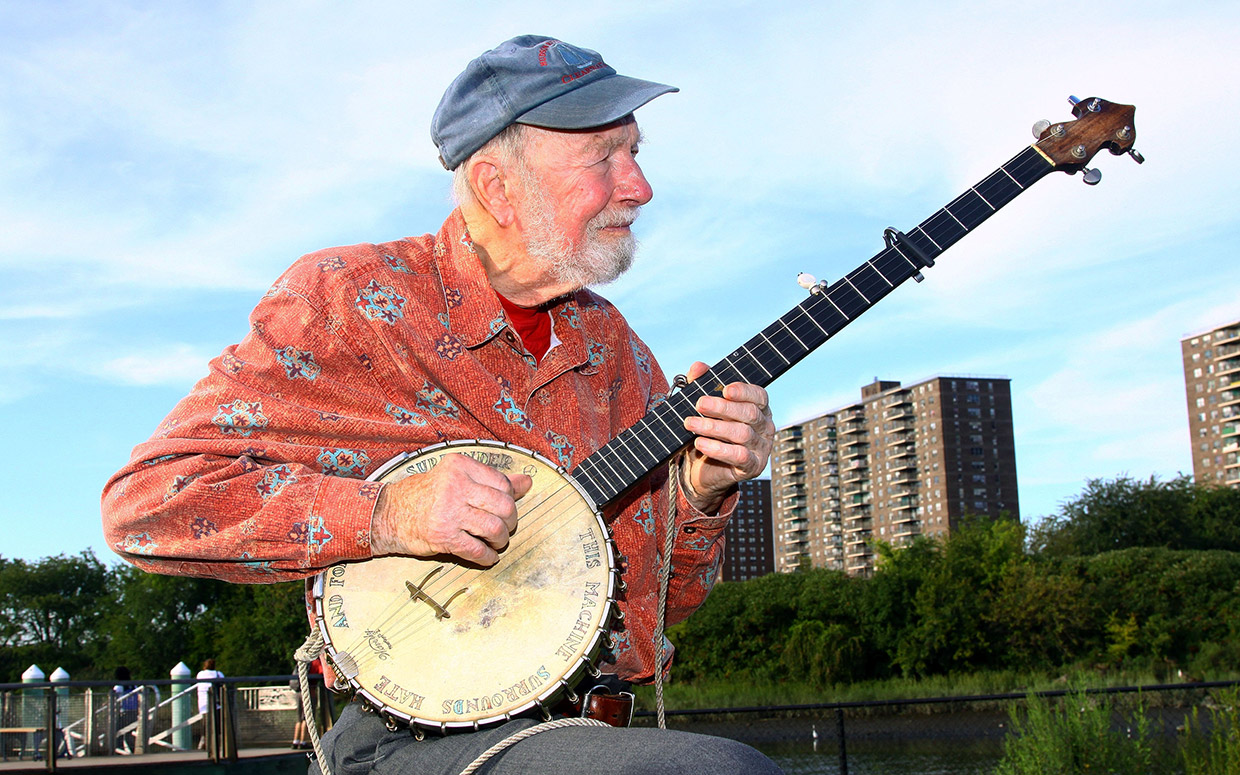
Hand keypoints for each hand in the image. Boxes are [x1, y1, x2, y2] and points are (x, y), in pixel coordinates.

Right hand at [370, 453, 530, 565]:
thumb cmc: (425, 495)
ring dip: (501, 541)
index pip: (502, 483)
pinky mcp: (443, 536)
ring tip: (496, 542)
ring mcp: (449, 511)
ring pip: (495, 528)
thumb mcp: (457, 478)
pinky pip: (478, 550)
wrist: (389, 514)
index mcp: (460, 466)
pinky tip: (487, 556)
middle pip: (504, 506)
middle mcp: (455, 485)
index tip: (505, 509)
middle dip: (510, 522)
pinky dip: (487, 557)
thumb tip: (527, 483)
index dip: (510, 499)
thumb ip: (492, 480)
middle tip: (504, 528)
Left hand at [680, 361, 774, 512]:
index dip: (744, 391)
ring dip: (714, 427)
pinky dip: (718, 448)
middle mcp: (764, 427)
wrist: (702, 470)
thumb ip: (702, 385)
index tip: (725, 390)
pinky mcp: (752, 467)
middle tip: (699, 404)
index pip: (759, 395)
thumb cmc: (708, 434)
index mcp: (758, 408)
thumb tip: (698, 366)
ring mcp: (761, 448)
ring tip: (691, 423)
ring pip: (742, 434)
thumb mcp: (703, 408)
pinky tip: (700, 443)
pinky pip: (739, 456)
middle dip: (723, 407)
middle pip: (750, 413)